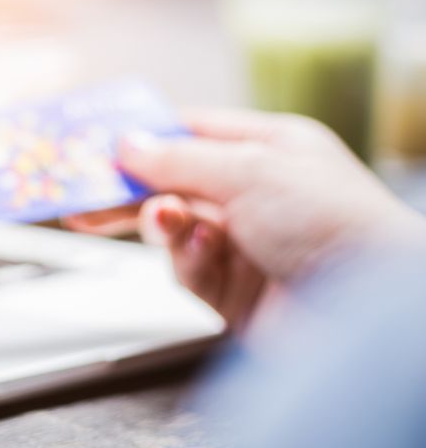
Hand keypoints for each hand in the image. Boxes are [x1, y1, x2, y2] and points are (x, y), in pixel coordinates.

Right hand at [73, 110, 424, 329]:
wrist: (370, 314)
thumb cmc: (336, 225)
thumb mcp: (248, 170)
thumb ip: (177, 158)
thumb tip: (126, 144)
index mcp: (270, 151)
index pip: (191, 134)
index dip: (142, 137)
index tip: (94, 143)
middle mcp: (257, 196)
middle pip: (170, 184)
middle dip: (126, 189)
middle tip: (76, 196)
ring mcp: (245, 246)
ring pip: (172, 229)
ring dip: (163, 223)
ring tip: (164, 221)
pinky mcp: (233, 293)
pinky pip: (186, 270)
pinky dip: (187, 260)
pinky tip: (204, 253)